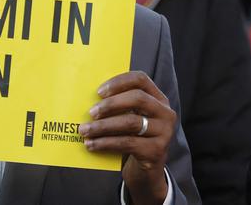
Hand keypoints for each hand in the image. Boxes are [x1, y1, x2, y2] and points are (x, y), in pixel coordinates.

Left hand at [79, 70, 175, 204]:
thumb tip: (90, 100)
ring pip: (131, 122)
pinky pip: (127, 143)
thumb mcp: (132, 118)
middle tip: (91, 112)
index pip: (141, 80)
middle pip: (138, 98)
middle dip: (111, 104)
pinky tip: (92, 145)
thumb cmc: (134, 138)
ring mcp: (164, 132)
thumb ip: (120, 107)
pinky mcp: (156, 151)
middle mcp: (165, 113)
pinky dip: (106, 143)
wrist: (147, 171)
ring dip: (104, 126)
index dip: (119, 82)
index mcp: (159, 99)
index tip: (99, 91)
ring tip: (85, 130)